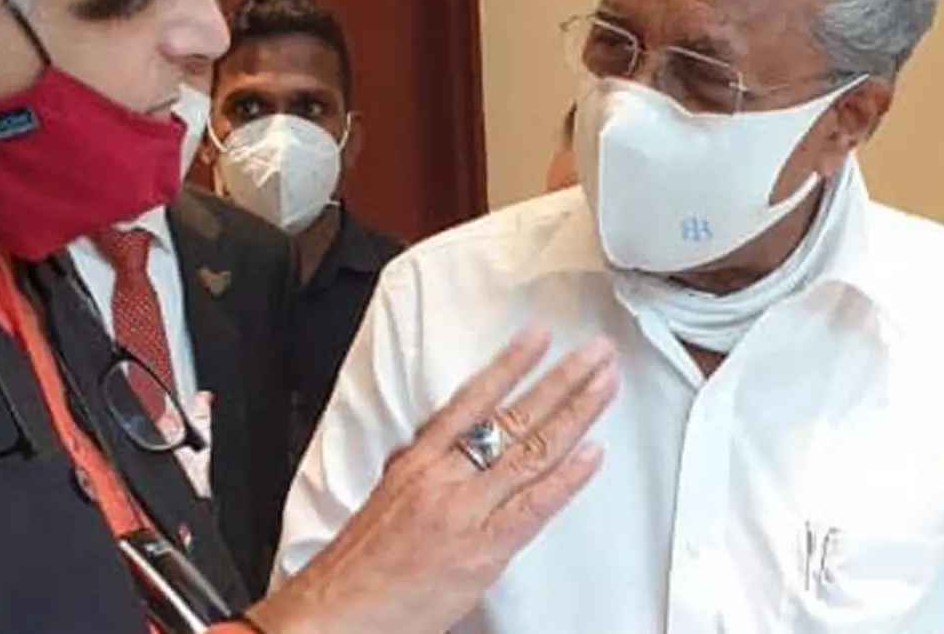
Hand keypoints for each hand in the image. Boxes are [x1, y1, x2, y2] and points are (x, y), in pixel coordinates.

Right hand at [247, 328, 617, 633]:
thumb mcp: (388, 496)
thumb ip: (426, 468)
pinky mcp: (484, 548)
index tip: (537, 338)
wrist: (340, 610)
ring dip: (576, 414)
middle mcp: (444, 477)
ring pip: (531, 450)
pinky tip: (592, 455)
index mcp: (418, 461)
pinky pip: (535, 505)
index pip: (472, 399)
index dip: (509, 364)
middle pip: (512, 416)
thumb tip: (450, 448)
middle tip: (594, 355)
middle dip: (560, 380)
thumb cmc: (361, 564)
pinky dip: (567, 478)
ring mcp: (467, 510)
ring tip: (603, 387)